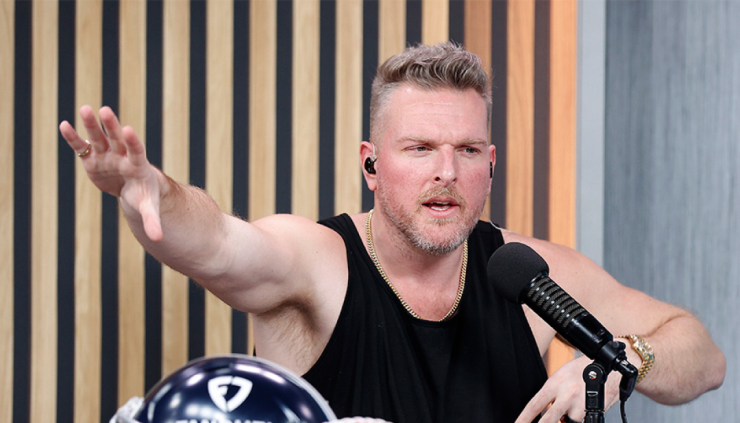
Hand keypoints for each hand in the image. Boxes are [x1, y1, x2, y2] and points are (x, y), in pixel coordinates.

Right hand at [59, 105, 163, 240]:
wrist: (133, 188)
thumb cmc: (144, 195)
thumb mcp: (148, 208)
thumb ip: (152, 221)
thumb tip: (158, 239)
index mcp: (138, 165)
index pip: (136, 151)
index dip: (133, 141)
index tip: (129, 130)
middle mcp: (122, 156)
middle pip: (117, 138)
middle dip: (111, 126)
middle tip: (105, 110)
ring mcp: (107, 155)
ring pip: (99, 138)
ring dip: (92, 125)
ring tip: (85, 109)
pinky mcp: (93, 159)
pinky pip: (82, 147)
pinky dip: (74, 138)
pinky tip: (64, 125)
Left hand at [515, 355, 621, 422]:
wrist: (610, 368)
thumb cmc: (584, 369)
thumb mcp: (562, 375)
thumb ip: (552, 394)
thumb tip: (545, 412)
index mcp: (555, 383)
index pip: (534, 405)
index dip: (523, 418)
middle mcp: (566, 395)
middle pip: (547, 420)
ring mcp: (579, 406)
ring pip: (566, 422)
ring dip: (565, 419)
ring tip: (572, 406)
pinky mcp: (592, 413)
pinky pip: (581, 421)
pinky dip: (578, 418)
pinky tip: (581, 409)